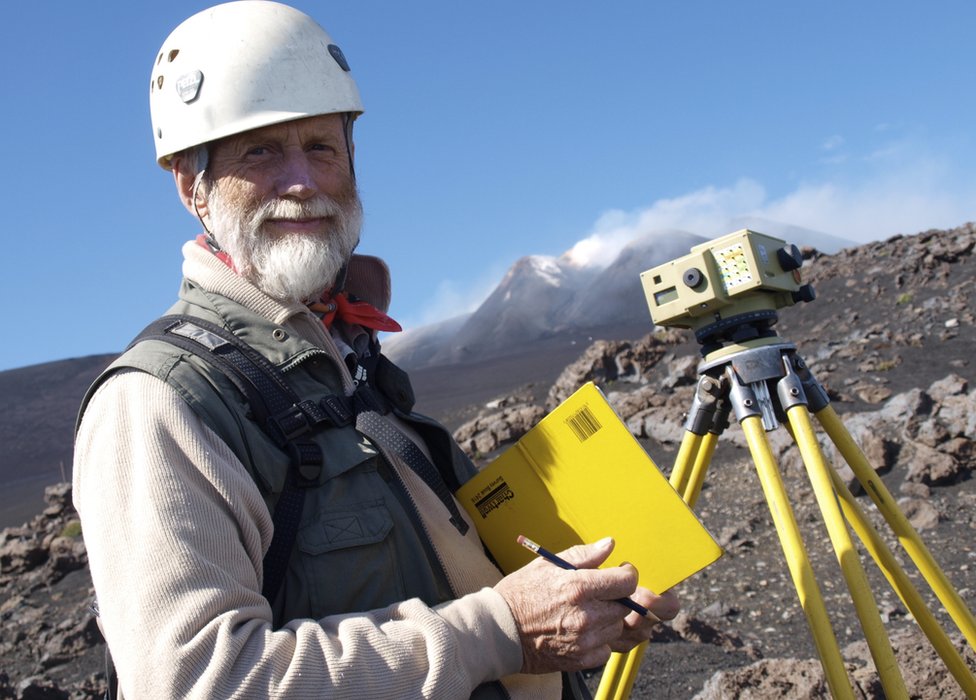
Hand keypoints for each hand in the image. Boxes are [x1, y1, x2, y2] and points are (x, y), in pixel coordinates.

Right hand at [494, 538, 678, 673]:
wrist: (499, 630)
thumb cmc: (520, 594)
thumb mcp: (547, 564)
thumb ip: (583, 555)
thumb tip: (609, 544)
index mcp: (578, 587)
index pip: (627, 582)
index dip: (627, 575)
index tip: (620, 574)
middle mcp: (586, 615)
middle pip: (626, 605)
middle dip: (617, 597)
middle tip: (599, 593)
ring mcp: (584, 640)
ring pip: (617, 627)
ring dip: (609, 619)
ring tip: (587, 612)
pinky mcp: (580, 659)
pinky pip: (606, 649)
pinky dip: (599, 641)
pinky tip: (582, 631)